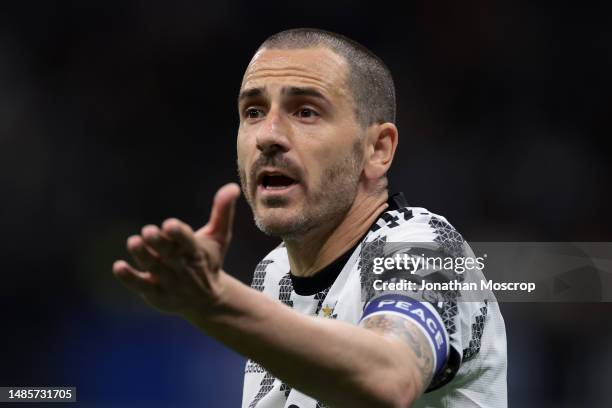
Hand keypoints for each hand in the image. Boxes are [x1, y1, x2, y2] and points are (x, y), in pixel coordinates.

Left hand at [112, 183, 240, 319]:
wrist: (208, 301)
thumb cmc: (209, 261)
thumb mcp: (219, 237)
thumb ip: (222, 211)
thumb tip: (233, 186)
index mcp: (196, 252)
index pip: (188, 241)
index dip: (179, 234)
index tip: (169, 224)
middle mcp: (182, 267)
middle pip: (169, 254)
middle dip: (158, 243)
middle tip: (148, 230)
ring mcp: (169, 282)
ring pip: (154, 268)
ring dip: (143, 255)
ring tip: (133, 242)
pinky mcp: (155, 294)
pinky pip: (141, 286)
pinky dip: (129, 278)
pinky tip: (118, 267)